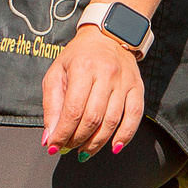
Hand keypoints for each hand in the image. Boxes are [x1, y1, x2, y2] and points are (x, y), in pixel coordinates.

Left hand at [40, 28, 144, 155]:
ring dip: (97, 143)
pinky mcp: (137, 88)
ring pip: (112, 121)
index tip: (54, 146)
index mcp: (83, 68)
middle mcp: (106, 74)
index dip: (63, 133)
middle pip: (93, 119)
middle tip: (68, 148)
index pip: (73, 110)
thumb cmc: (78, 56)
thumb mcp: (56, 73)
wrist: (108, 36)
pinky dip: (125, 136)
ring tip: (84, 151)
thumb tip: (50, 137)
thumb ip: (51, 105)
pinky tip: (113, 147)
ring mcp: (124, 82)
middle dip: (78, 139)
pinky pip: (134, 116)